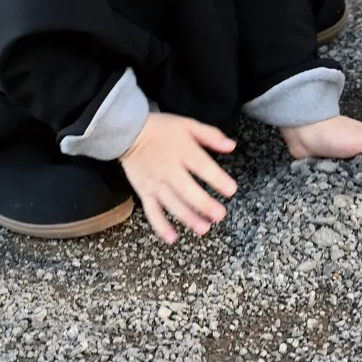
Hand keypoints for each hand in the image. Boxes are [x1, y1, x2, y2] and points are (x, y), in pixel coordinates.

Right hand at [119, 112, 237, 244]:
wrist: (130, 132)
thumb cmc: (163, 128)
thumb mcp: (188, 124)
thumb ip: (210, 135)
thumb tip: (231, 146)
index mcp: (182, 150)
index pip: (202, 166)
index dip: (217, 178)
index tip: (231, 190)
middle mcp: (169, 169)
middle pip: (187, 189)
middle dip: (204, 204)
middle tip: (220, 215)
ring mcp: (155, 183)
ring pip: (172, 203)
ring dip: (188, 218)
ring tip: (203, 228)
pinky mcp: (144, 192)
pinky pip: (151, 211)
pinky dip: (161, 226)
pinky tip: (172, 238)